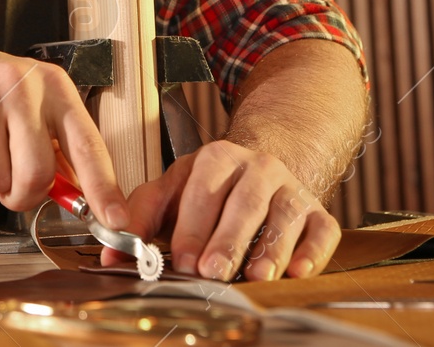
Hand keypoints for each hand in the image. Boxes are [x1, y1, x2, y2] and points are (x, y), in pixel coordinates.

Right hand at [0, 43, 128, 226]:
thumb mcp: (26, 103)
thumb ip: (55, 144)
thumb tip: (83, 196)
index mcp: (50, 84)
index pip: (87, 143)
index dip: (103, 188)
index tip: (117, 220)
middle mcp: (20, 86)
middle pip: (38, 174)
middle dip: (22, 194)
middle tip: (10, 187)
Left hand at [104, 139, 339, 280]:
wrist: (263, 171)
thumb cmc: (210, 189)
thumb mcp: (172, 192)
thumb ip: (141, 219)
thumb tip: (112, 255)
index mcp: (217, 158)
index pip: (204, 191)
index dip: (192, 227)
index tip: (181, 259)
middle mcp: (259, 168)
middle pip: (244, 204)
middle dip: (227, 240)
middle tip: (212, 271)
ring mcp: (292, 189)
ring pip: (284, 217)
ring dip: (269, 249)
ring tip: (255, 275)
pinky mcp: (319, 212)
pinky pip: (322, 231)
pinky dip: (311, 252)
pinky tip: (297, 272)